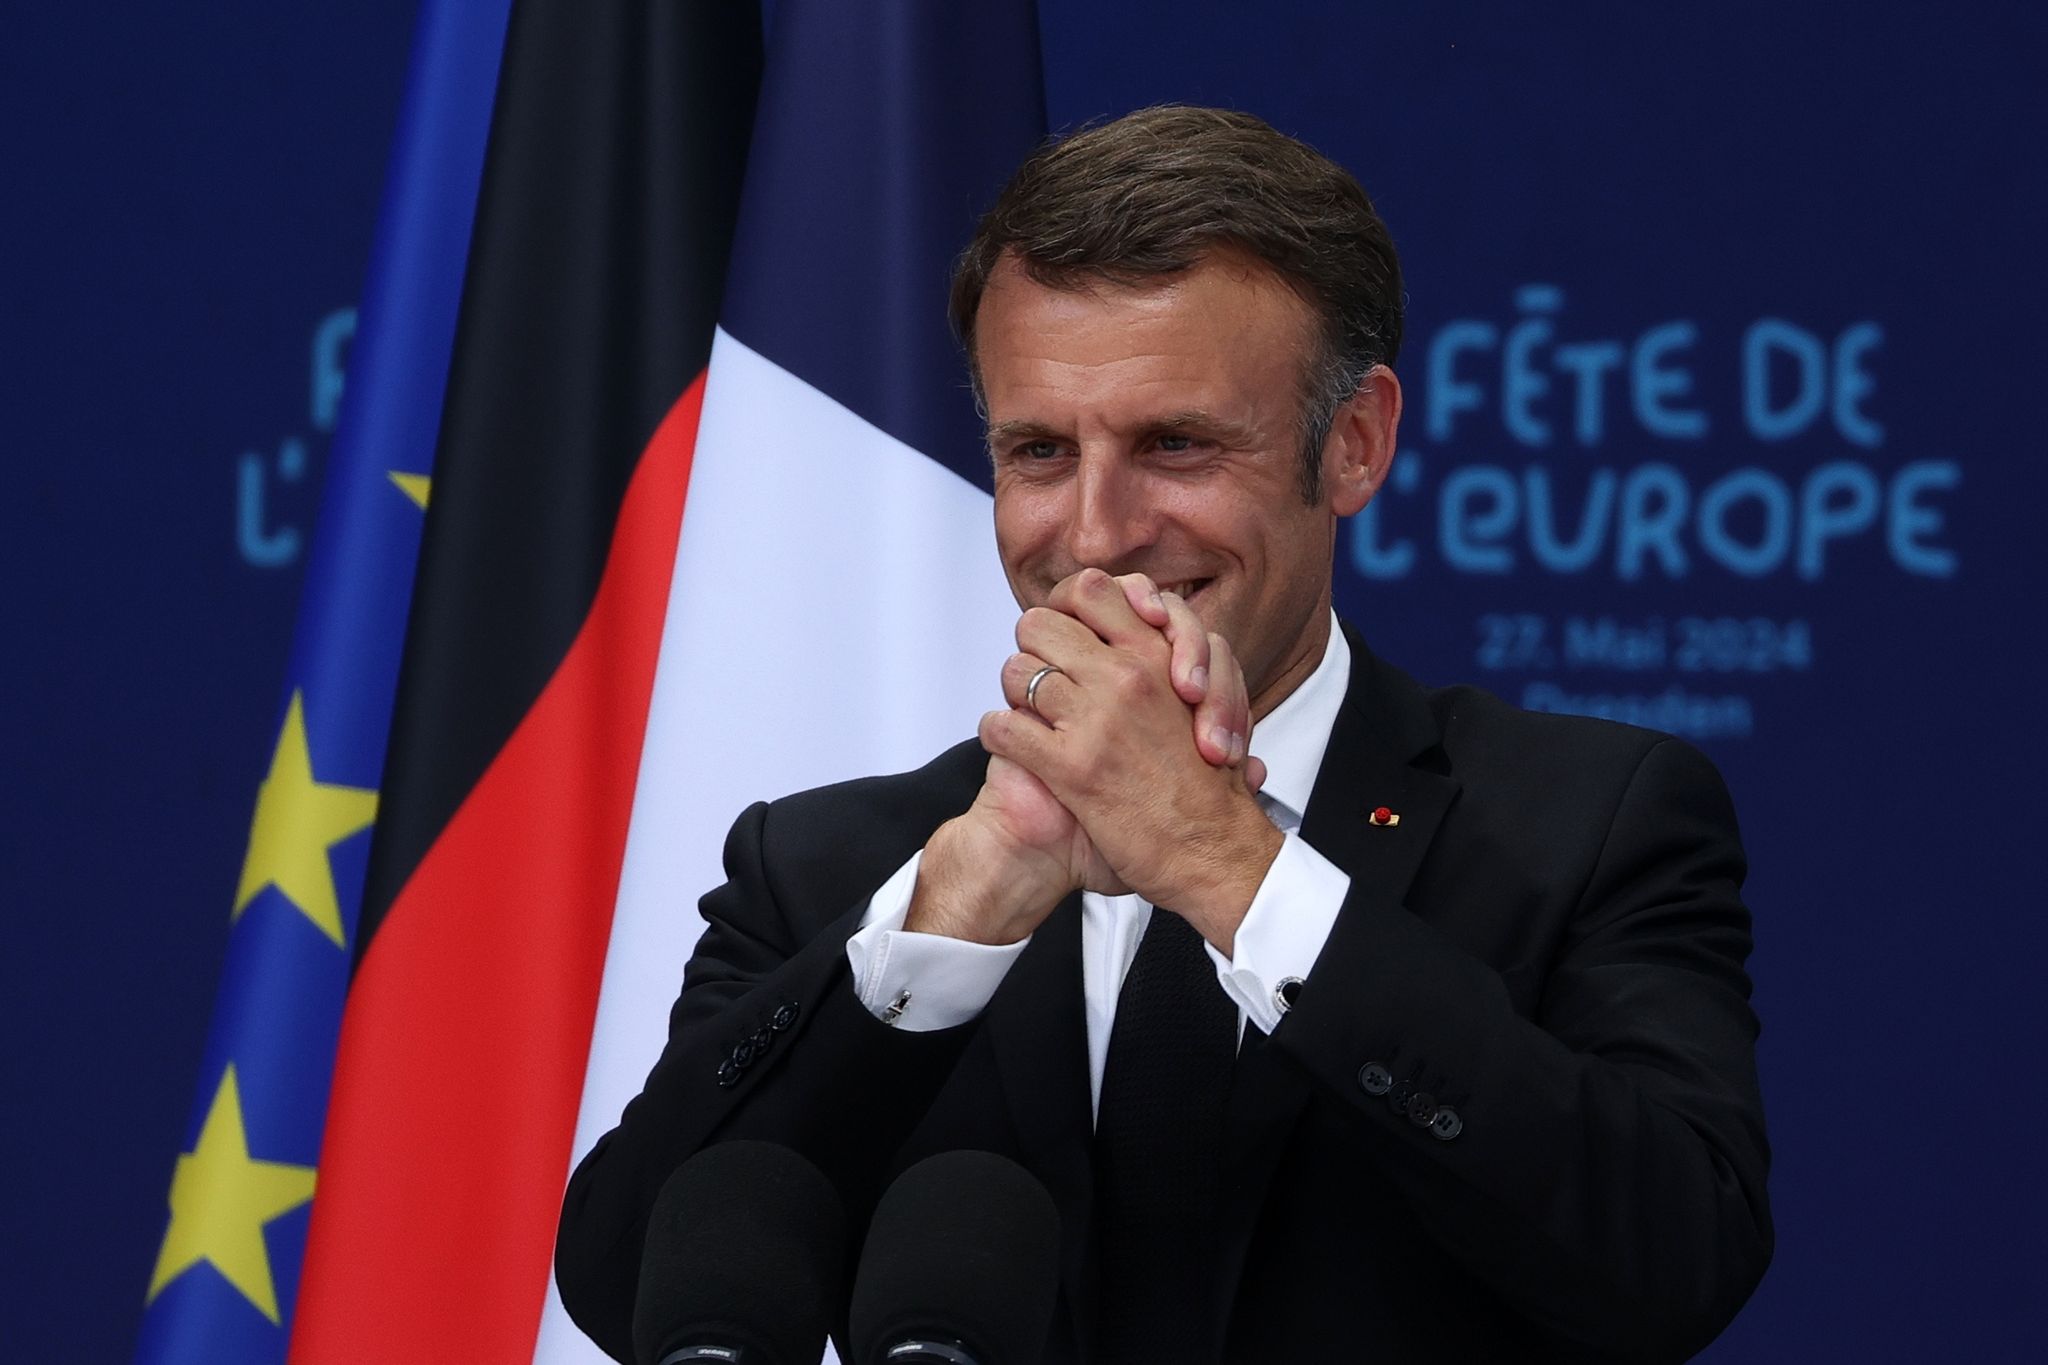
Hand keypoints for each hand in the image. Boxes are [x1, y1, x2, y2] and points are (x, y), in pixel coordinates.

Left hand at [982, 568, 1282, 949]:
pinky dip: (998, 735)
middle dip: (1032, 649)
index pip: (1089, 589)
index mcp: (1157, 655)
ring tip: (1028, 716)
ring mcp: (1097, 718)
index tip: (1066, 633)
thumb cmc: (1210, 784)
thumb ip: (1174, 660)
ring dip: (1014, 694)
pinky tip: (1014, 746)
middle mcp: (1126, 676)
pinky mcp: (1071, 766)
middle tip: (1041, 677)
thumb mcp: (1206, 699)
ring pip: (1015, 672)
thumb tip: (1144, 623)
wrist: (1215, 851)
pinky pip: (1003, 727)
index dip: (1065, 607)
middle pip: (1038, 624)